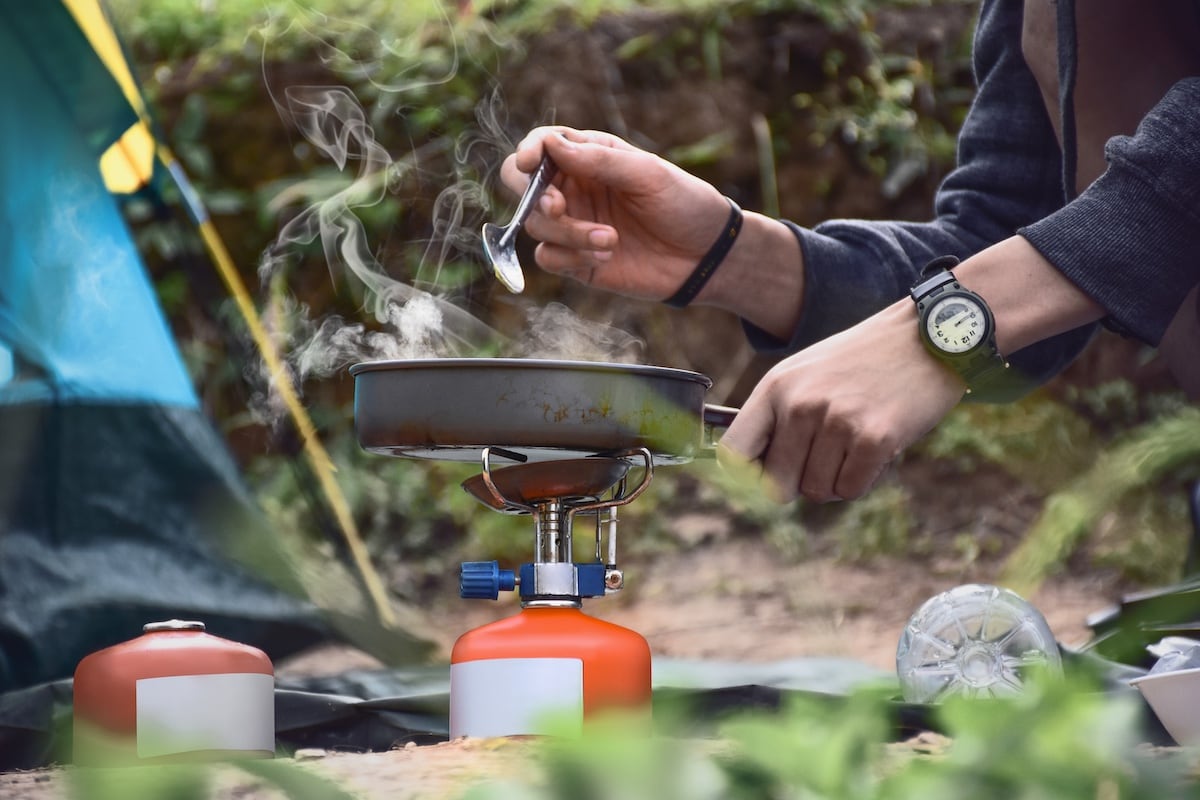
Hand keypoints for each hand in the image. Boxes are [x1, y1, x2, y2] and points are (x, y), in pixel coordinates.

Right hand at [500, 126, 731, 300]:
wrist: (705, 256)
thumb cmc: (682, 203)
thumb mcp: (647, 173)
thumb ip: (599, 159)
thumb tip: (550, 144)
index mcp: (588, 156)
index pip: (541, 145)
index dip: (528, 151)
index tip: (531, 163)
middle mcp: (573, 188)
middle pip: (521, 184)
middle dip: (533, 196)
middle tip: (558, 207)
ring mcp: (572, 224)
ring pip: (536, 224)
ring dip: (569, 233)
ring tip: (611, 239)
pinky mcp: (575, 260)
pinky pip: (548, 257)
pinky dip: (570, 257)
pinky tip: (605, 257)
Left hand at [718, 300, 964, 502]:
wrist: (928, 337)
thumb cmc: (863, 361)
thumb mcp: (806, 373)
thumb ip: (777, 416)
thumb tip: (754, 474)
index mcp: (775, 387)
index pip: (733, 453)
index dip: (746, 477)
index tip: (766, 480)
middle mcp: (800, 404)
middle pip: (777, 484)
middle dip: (800, 482)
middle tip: (826, 458)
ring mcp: (837, 421)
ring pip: (818, 491)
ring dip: (836, 479)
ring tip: (855, 443)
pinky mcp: (875, 438)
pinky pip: (851, 489)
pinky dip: (863, 479)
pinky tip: (875, 447)